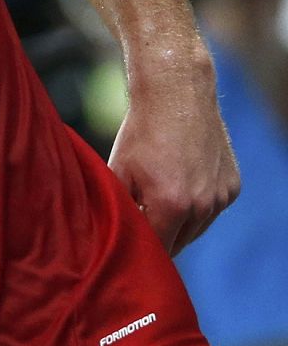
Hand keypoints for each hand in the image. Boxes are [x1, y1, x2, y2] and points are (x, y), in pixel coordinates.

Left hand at [108, 59, 240, 255]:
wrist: (177, 96)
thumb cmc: (142, 132)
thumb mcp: (119, 170)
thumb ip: (120, 207)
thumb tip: (114, 234)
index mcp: (171, 205)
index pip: (157, 248)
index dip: (141, 249)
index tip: (128, 247)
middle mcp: (202, 205)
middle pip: (179, 243)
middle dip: (159, 238)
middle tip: (141, 224)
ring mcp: (221, 197)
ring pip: (197, 229)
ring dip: (179, 224)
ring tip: (158, 201)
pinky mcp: (232, 187)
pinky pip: (212, 210)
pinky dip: (197, 207)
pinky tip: (180, 186)